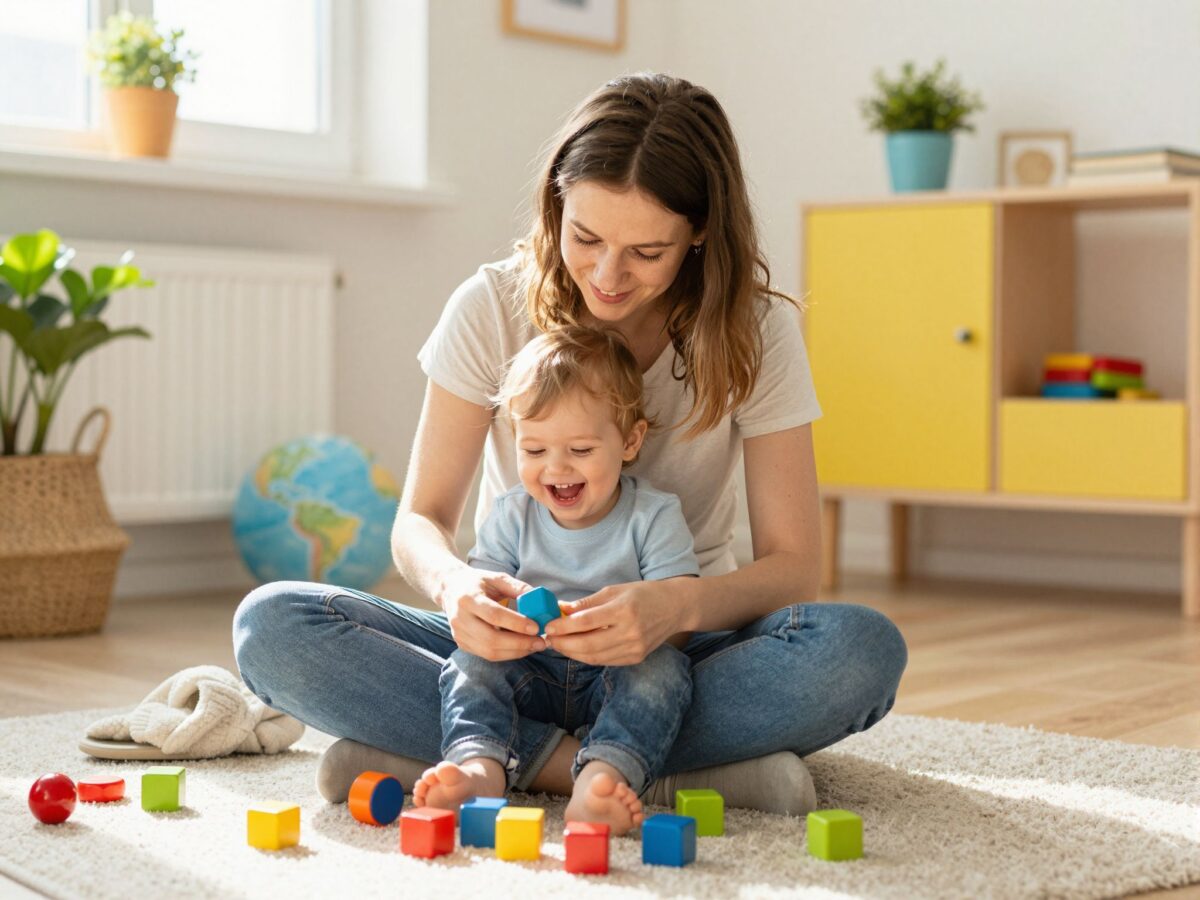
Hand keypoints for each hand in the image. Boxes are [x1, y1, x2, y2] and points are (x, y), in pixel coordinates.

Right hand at [438, 568, 544, 660]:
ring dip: (515, 652)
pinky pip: (486, 655)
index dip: (516, 623)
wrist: (450, 589)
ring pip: (489, 652)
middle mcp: (460, 618)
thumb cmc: (477, 582)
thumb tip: (538, 597)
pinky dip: (507, 654)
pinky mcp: (462, 643)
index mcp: (468, 598)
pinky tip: (521, 647)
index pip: (494, 615)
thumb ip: (517, 587)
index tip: (536, 627)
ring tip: (534, 646)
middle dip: (519, 643)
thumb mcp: (496, 577)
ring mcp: (459, 633)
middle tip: (540, 642)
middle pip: (491, 639)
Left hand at [543, 578, 690, 665]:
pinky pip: (605, 661)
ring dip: (573, 653)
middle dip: (564, 644)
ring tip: (560, 645)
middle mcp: (630, 632)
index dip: (564, 627)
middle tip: (549, 639)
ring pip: (595, 657)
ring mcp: (634, 648)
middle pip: (588, 644)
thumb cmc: (644, 594)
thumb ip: (587, 603)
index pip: (586, 622)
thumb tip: (561, 610)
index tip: (549, 626)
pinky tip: (577, 649)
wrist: (675, 608)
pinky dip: (588, 657)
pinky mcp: (636, 658)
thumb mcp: (615, 590)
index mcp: (624, 610)